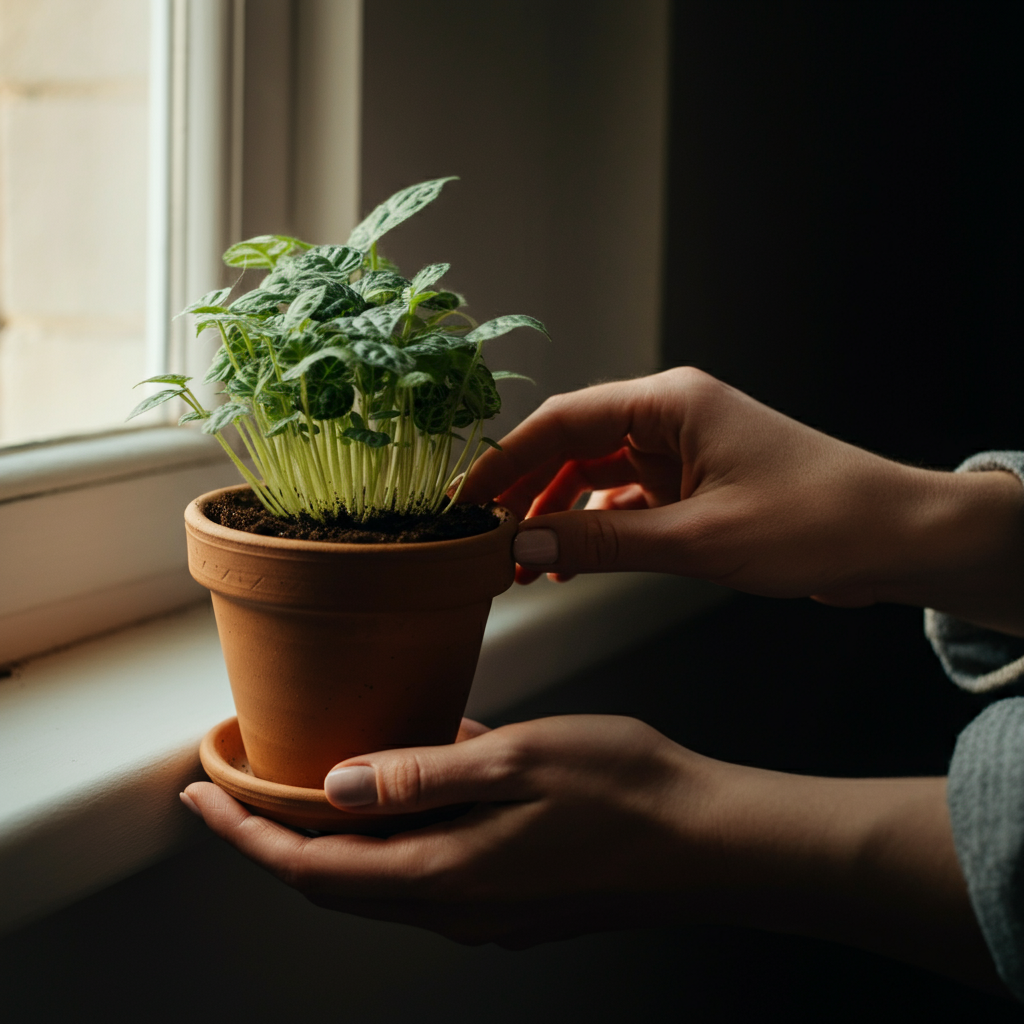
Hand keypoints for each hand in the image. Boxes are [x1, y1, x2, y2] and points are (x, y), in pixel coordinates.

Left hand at [185, 716, 704, 947]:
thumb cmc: (624, 790)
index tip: (201, 796)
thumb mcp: (518, 759)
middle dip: (274, 840)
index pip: (310, 869)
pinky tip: (412, 781)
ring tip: (311, 781)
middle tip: (239, 788)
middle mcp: (456, 906)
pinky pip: (429, 869)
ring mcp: (487, 908)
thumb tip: (338, 785)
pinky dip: (394, 835)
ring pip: (380, 879)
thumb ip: (423, 776)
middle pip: (334, 884)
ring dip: (334, 839)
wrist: (710, 842)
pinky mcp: (514, 897)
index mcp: (445, 874)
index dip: (245, 835)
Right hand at [460, 368, 1023, 633]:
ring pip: (597, 474)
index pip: (563, 421)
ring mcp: (685, 449)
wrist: (896, 537)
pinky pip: (628, 498)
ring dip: (560, 515)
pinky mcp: (698, 482)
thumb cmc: (814, 521)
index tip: (467, 501)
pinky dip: (598, 527)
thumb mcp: (696, 540)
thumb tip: (523, 546)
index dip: (507, 461)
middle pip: (574, 444)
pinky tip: (575, 561)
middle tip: (488, 540)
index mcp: (670, 403)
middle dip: (528, 493)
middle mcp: (672, 416)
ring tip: (525, 563)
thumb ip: (601, 542)